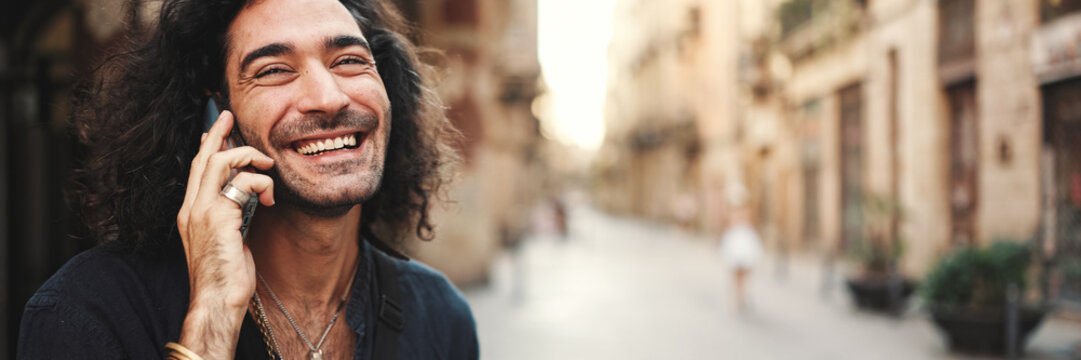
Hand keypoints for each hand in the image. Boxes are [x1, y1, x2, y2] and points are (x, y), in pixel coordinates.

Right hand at [176, 111, 274, 357]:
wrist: (218, 300)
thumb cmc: (227, 277)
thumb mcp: (229, 239)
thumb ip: (233, 216)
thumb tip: (247, 198)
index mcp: (192, 214)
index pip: (196, 171)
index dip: (207, 147)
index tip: (217, 131)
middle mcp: (192, 209)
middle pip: (202, 158)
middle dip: (217, 133)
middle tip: (229, 116)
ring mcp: (202, 212)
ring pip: (221, 163)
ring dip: (248, 156)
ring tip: (266, 164)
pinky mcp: (218, 217)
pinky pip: (243, 183)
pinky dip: (262, 184)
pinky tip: (271, 199)